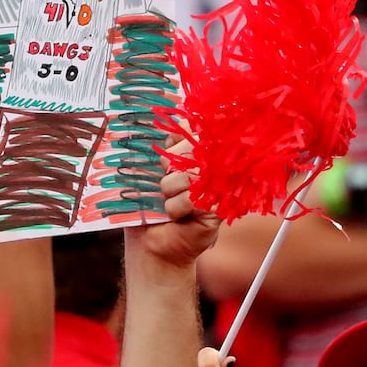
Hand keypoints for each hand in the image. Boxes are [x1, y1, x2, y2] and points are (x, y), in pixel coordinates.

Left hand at [134, 140, 220, 269]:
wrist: (150, 240)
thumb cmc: (147, 204)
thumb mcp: (147, 169)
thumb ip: (159, 147)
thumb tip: (168, 126)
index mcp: (194, 150)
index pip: (190, 127)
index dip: (175, 139)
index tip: (164, 155)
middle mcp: (211, 164)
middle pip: (191, 147)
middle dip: (168, 167)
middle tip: (165, 185)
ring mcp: (219, 185)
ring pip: (188, 174)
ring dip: (169, 192)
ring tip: (168, 202)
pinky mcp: (220, 207)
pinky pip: (193, 197)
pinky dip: (176, 208)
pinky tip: (177, 216)